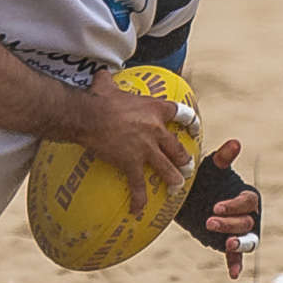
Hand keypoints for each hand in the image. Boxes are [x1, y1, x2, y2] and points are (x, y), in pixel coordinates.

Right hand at [78, 69, 195, 215]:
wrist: (88, 115)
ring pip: (167, 168)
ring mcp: (145, 148)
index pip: (180, 114)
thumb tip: (101, 73)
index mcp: (153, 109)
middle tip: (188, 167)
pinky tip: (137, 210)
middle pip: (177, 147)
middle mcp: (155, 130)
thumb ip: (108, 80)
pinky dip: (139, 199)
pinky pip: (139, 185)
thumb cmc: (97, 99)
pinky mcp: (132, 163)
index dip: (190, 122)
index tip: (194, 128)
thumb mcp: (105, 85)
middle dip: (185, 159)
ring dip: (173, 179)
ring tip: (176, 188)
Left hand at [173, 139, 260, 279]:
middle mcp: (248, 215)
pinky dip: (237, 264)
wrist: (188, 197)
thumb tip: (235, 142)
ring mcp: (239, 231)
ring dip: (239, 243)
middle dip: (230, 223)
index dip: (234, 205)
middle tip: (210, 221)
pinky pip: (237, 256)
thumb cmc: (204, 179)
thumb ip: (224, 158)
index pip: (248, 202)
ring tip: (228, 243)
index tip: (216, 207)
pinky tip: (233, 275)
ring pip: (247, 240)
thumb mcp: (212, 168)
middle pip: (246, 222)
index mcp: (247, 196)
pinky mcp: (229, 244)